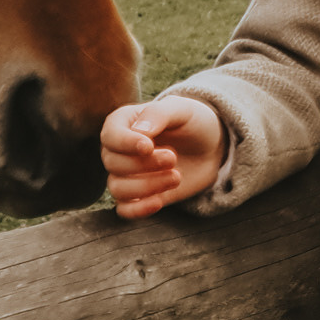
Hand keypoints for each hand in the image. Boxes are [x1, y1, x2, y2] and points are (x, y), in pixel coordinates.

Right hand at [101, 95, 225, 218]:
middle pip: (113, 164)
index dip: (126, 144)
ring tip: (176, 177)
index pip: (109, 136)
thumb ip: (158, 114)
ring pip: (117, 188)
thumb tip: (139, 131)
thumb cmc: (192, 123)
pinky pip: (124, 209)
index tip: (149, 146)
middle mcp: (118, 150)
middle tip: (173, 158)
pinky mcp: (139, 195)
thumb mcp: (181, 109)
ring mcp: (126, 174)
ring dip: (146, 186)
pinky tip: (159, 201)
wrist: (210, 147)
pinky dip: (138, 210)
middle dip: (144, 165)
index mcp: (123, 123)